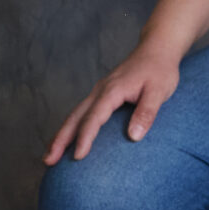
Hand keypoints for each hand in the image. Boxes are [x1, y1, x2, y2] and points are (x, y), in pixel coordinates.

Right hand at [43, 42, 183, 164]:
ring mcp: (99, 92)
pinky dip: (71, 127)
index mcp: (112, 90)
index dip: (85, 138)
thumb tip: (134, 137)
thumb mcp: (159, 91)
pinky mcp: (101, 95)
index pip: (94, 117)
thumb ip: (147, 113)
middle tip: (48, 161)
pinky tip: (68, 140)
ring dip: (61, 135)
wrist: (156, 48)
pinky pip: (82, 113)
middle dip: (60, 139)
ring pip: (75, 115)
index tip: (78, 157)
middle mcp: (100, 91)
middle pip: (75, 117)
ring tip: (50, 156)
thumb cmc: (160, 70)